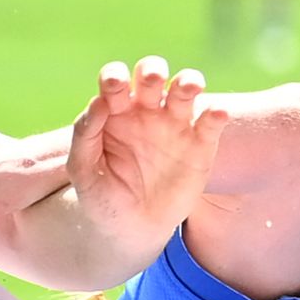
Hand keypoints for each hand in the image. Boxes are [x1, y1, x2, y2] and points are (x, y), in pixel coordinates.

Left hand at [65, 57, 229, 244]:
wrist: (132, 229)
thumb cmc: (103, 195)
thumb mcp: (83, 169)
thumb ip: (85, 134)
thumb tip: (99, 101)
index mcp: (115, 111)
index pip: (115, 82)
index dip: (115, 76)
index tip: (114, 86)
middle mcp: (146, 111)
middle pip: (152, 76)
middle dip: (152, 71)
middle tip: (151, 79)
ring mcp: (175, 125)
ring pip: (185, 90)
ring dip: (188, 81)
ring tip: (188, 87)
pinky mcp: (200, 145)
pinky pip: (210, 122)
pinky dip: (216, 114)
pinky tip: (215, 113)